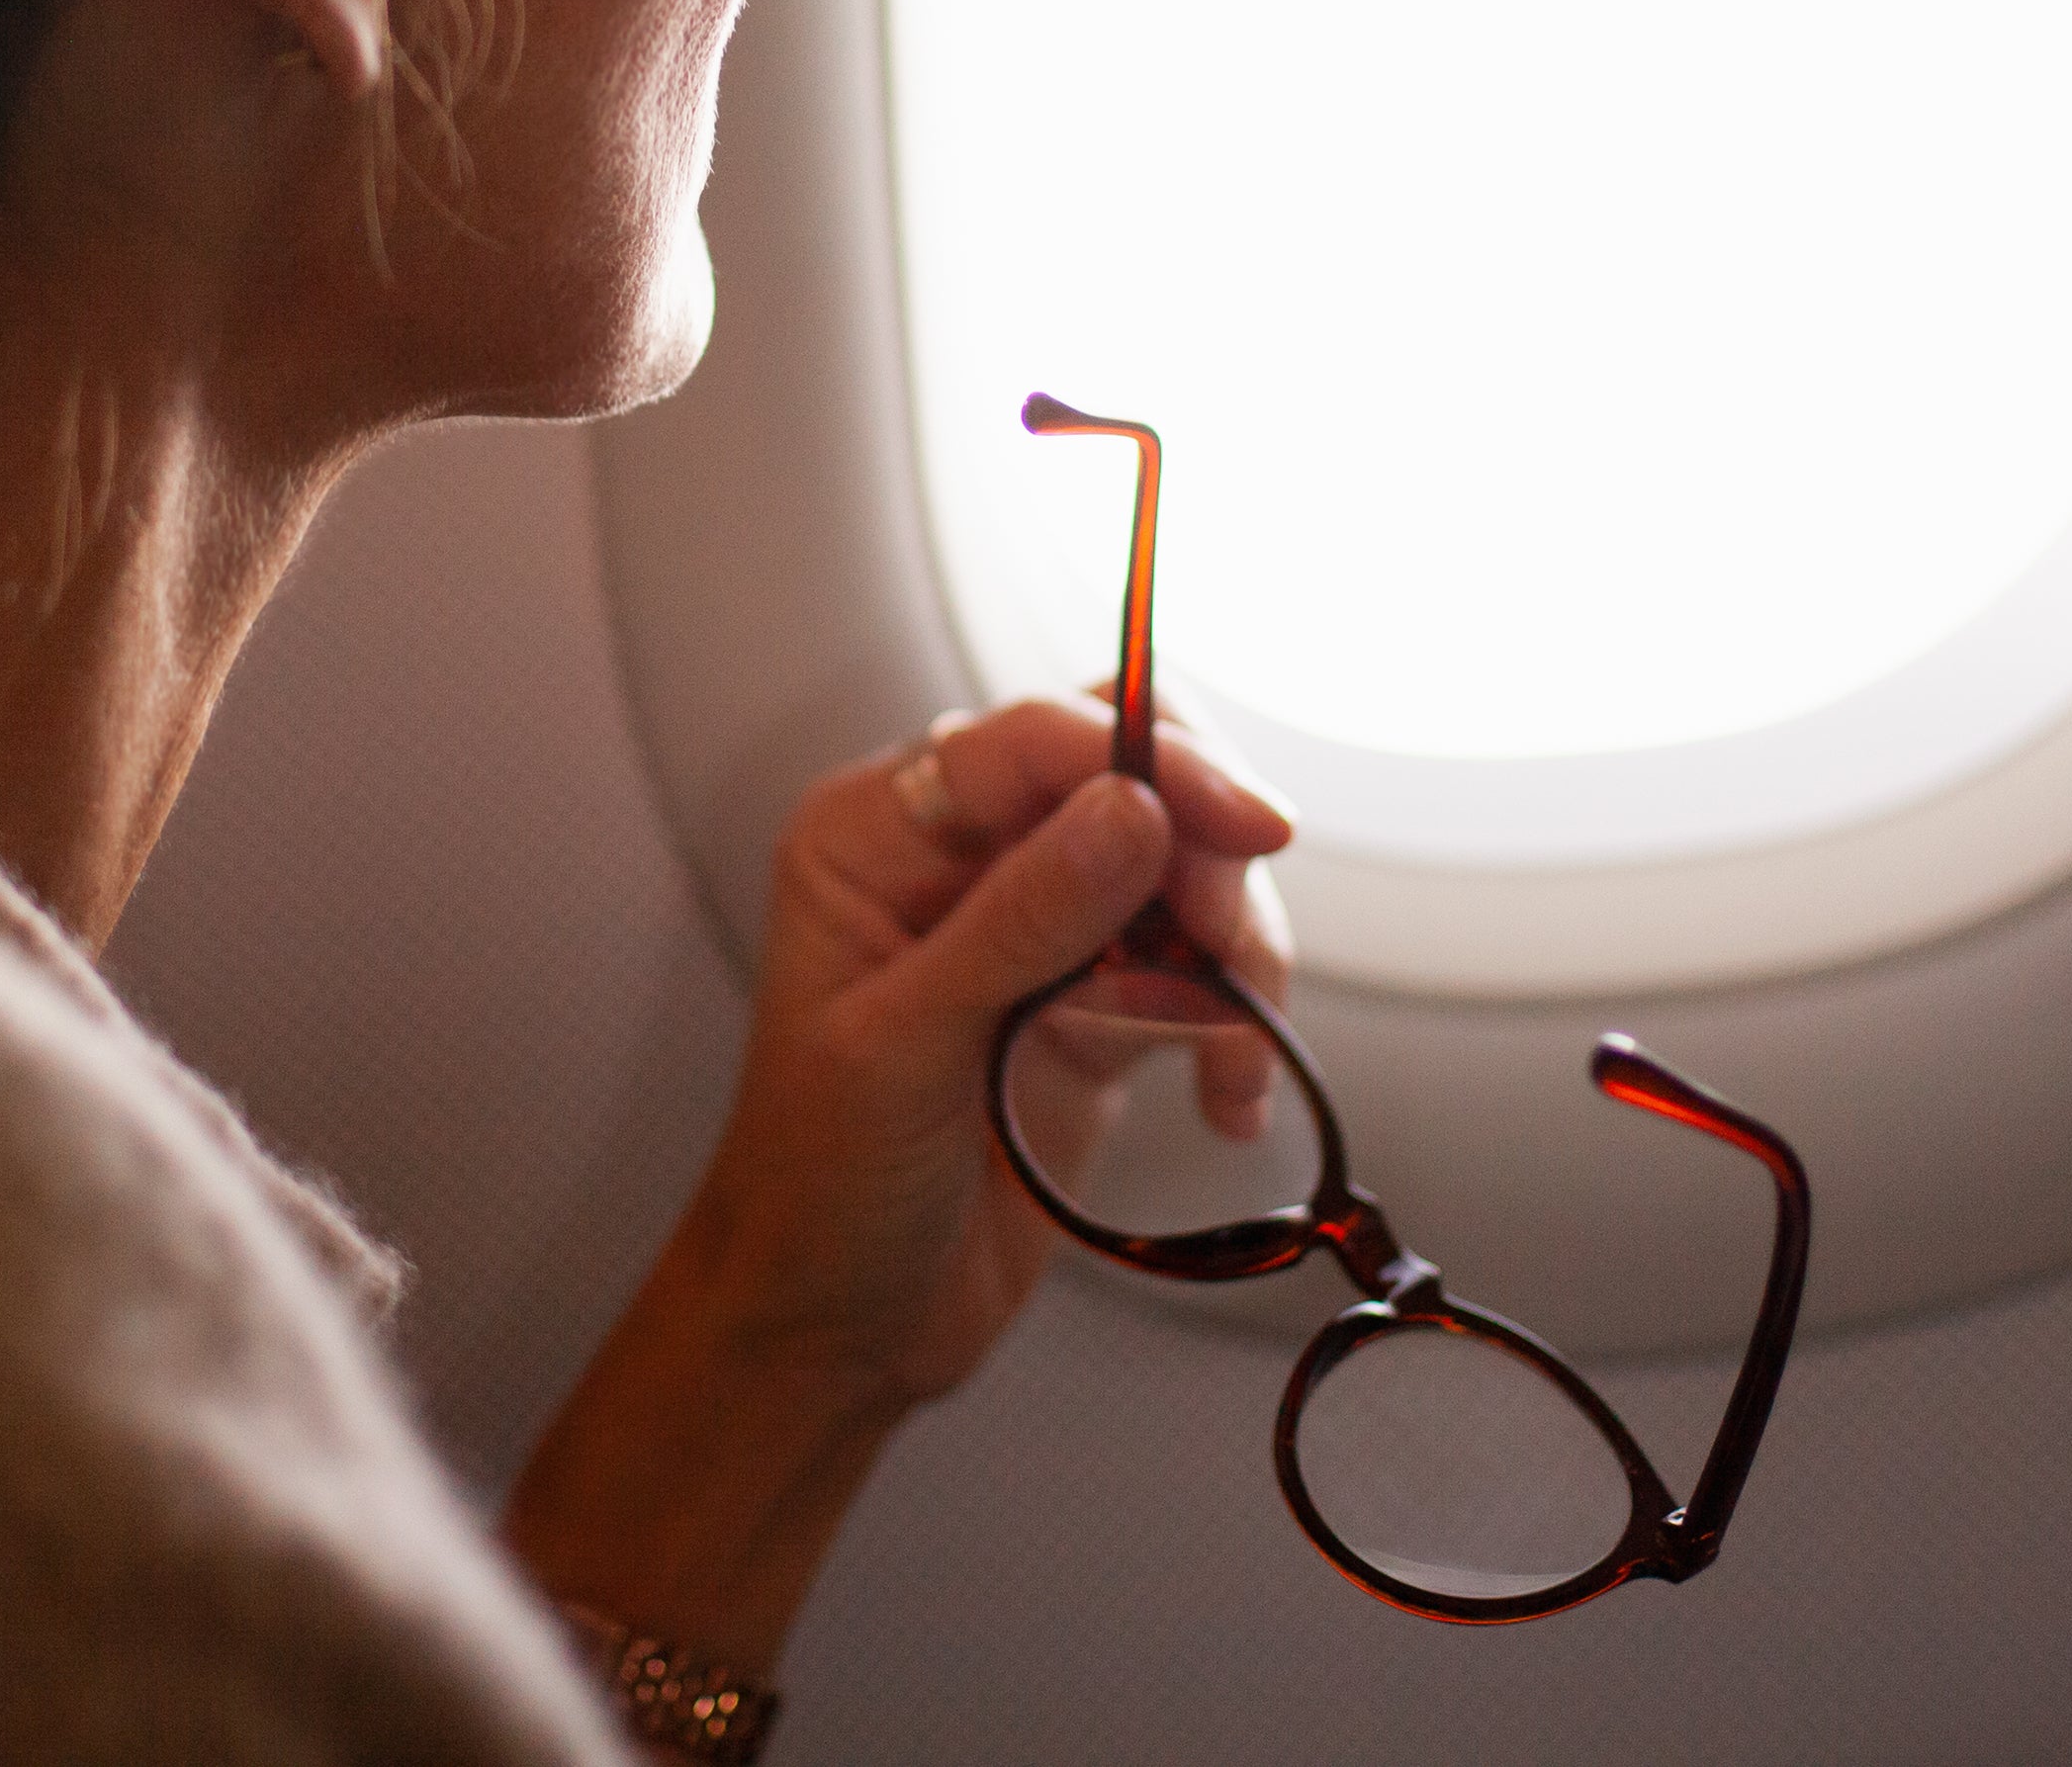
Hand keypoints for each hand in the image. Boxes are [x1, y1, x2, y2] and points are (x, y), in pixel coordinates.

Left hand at [501, 694, 1293, 1667]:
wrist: (839, 1329)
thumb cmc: (822, 1187)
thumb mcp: (906, 1048)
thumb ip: (1021, 922)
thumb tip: (1134, 807)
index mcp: (875, 834)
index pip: (1034, 741)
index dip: (1153, 762)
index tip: (1249, 828)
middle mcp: (955, 861)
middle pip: (1127, 780)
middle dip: (1203, 853)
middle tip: (1233, 948)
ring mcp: (1032, 932)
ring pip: (1179, 873)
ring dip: (1231, 954)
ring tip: (1229, 1062)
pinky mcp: (1091, 1007)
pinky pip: (1194, 970)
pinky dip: (1233, 1026)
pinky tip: (1228, 1103)